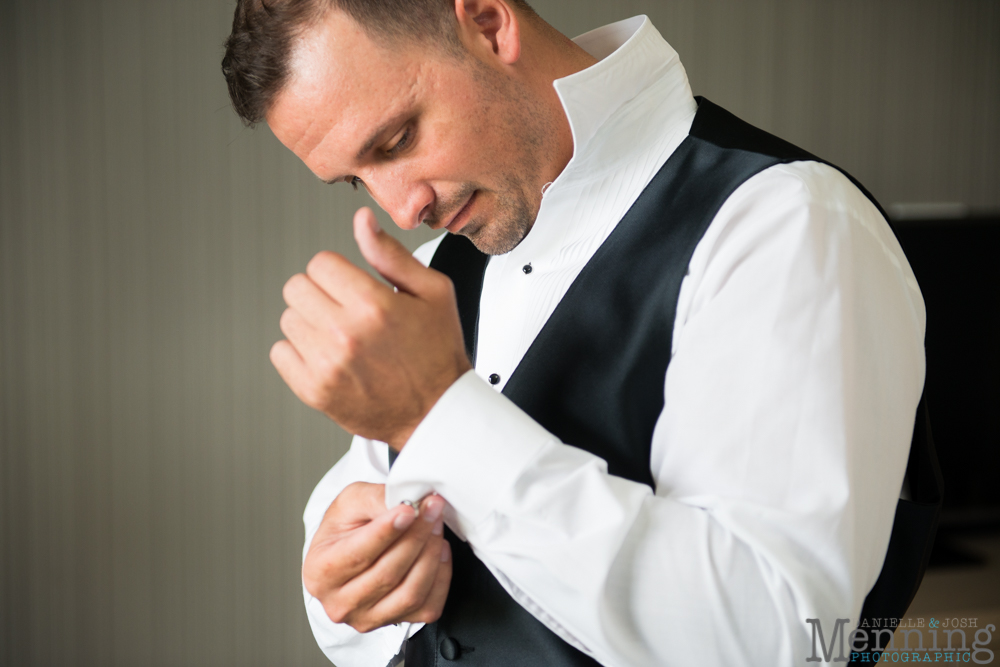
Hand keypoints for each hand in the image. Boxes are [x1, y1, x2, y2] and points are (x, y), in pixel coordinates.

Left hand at [271, 207, 470, 449]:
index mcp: (374, 305)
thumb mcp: (432, 292)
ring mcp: (327, 365)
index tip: (354, 288)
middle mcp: (345, 334)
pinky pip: (280, 353)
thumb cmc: (438, 352)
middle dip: (321, 294)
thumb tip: (362, 220)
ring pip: (288, 319)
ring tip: (341, 337)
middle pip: (297, 287)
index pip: (320, 263)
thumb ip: (390, 254)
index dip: (338, 271)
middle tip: (347, 312)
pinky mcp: (314, 390)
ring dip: (310, 323)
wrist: (436, 412)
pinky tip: (329, 357)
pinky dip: (299, 353)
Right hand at [303, 482, 452, 632]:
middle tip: (432, 509)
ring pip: (410, 593)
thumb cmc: (345, 527)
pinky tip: (438, 551)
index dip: (387, 531)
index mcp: (320, 571)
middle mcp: (339, 602)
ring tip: (436, 526)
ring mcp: (367, 618)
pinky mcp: (395, 623)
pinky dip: (441, 576)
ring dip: (431, 555)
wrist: (348, 547)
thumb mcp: (351, 501)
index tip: (410, 509)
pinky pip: (428, 606)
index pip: (358, 554)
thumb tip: (407, 504)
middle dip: (416, 536)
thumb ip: (375, 499)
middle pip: (388, 574)